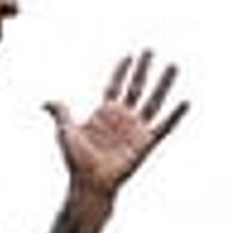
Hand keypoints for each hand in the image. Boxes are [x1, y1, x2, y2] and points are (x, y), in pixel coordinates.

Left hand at [48, 49, 188, 196]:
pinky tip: (185, 101)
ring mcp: (136, 128)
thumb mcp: (66, 132)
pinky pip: (164, 126)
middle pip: (135, 87)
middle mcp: (122, 117)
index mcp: (104, 113)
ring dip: (163, 83)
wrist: (90, 183)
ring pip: (153, 100)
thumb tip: (45, 102)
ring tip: (173, 65)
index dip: (121, 71)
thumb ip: (61, 114)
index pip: (114, 86)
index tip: (129, 55)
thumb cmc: (76, 160)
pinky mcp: (147, 142)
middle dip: (142, 68)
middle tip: (149, 49)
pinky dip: (175, 115)